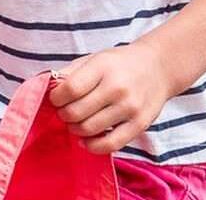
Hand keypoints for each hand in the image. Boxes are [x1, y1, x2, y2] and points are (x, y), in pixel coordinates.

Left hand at [47, 42, 176, 153]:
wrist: (158, 67)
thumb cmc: (119, 64)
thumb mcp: (95, 59)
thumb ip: (71, 73)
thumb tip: (47, 88)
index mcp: (103, 68)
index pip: (70, 89)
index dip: (56, 98)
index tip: (56, 98)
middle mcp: (117, 88)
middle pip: (77, 112)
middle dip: (64, 115)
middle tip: (65, 112)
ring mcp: (130, 108)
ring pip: (89, 129)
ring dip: (75, 129)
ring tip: (76, 122)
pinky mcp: (140, 125)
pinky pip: (111, 144)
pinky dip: (92, 146)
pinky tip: (85, 140)